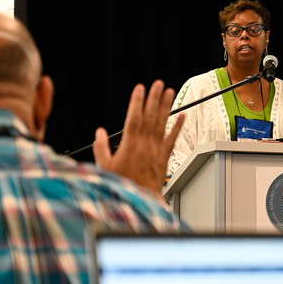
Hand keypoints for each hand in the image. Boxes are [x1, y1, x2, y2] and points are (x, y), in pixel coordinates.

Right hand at [93, 80, 184, 195]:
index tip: (140, 89)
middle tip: (158, 84)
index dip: (137, 102)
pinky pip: (173, 138)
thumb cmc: (123, 185)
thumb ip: (101, 148)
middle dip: (154, 98)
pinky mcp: (165, 157)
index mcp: (130, 144)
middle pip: (150, 116)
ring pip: (162, 124)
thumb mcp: (105, 167)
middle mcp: (145, 144)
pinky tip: (183, 115)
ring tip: (169, 92)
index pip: (133, 117)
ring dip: (166, 107)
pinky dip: (178, 126)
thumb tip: (99, 132)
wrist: (141, 199)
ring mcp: (157, 149)